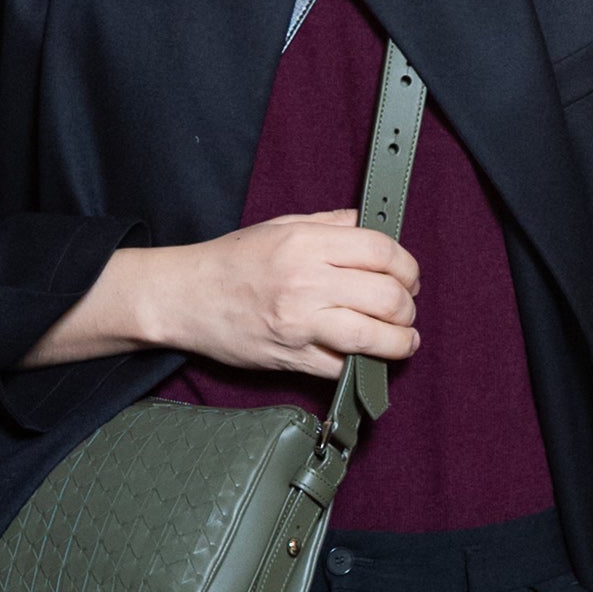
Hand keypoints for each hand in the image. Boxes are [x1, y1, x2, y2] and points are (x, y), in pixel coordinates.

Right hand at [28, 211, 417, 381]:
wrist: (184, 297)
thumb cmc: (230, 261)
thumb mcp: (281, 226)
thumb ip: (331, 223)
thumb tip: (372, 224)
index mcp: (307, 242)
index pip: (382, 251)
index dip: (407, 266)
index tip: (408, 276)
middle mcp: (307, 281)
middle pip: (387, 296)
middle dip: (407, 306)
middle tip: (405, 309)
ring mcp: (300, 323)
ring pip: (374, 337)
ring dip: (400, 342)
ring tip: (402, 340)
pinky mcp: (292, 357)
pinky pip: (344, 367)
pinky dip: (364, 365)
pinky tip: (368, 357)